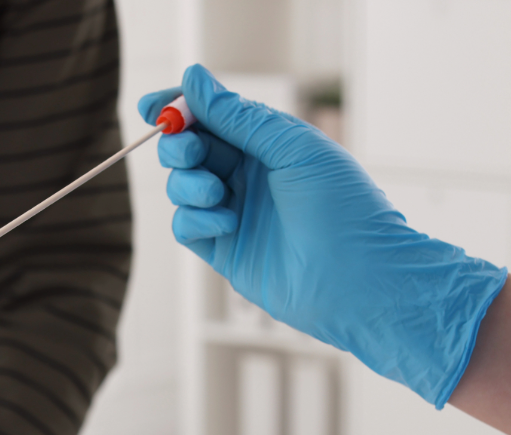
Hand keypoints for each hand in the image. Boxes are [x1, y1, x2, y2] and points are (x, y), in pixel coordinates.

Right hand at [139, 66, 507, 406]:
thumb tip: (194, 80)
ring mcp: (234, 213)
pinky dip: (194, 219)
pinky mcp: (224, 251)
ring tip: (216, 194)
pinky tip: (225, 224)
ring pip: (181, 187)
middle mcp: (249, 176)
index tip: (152, 106)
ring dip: (188, 184)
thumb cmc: (343, 209)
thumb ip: (238, 117)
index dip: (179, 108)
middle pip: (189, 149)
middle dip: (179, 146)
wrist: (358, 280)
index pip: (213, 116)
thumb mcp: (292, 147)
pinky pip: (185, 226)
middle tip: (194, 153)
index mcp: (269, 143)